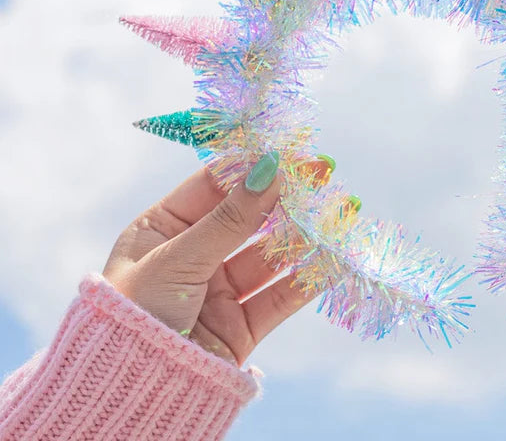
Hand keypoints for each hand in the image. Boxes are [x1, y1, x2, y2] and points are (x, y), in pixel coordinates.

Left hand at [103, 154, 330, 365]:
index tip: (290, 150)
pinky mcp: (239, 327)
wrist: (128, 397)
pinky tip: (334, 257)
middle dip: (285, 195)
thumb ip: (231, 217)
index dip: (252, 165)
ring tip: (336, 211)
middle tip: (324, 173)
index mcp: (162, 228)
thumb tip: (271, 167)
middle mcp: (192, 254)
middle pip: (247, 216)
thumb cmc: (135, 314)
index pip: (214, 184)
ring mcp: (217, 290)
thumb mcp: (179, 258)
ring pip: (268, 254)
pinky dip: (308, 277)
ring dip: (303, 233)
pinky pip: (279, 295)